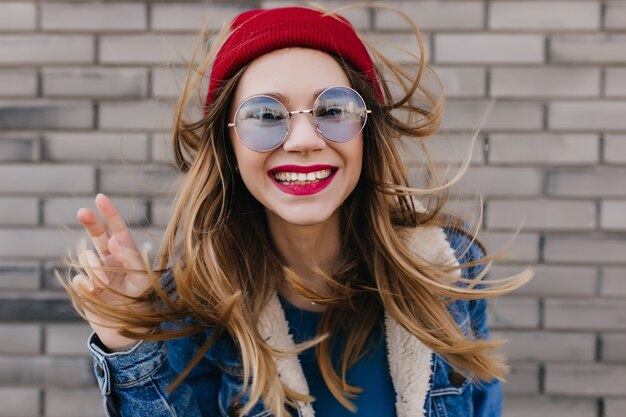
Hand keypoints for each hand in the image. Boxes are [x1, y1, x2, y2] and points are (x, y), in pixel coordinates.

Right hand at [72, 193, 152, 350]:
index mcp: (126, 254)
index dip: (109, 213)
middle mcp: (110, 259)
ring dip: (95, 270)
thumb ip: (130, 257)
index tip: (100, 198)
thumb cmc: (140, 302)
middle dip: (90, 222)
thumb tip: (113, 240)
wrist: (127, 328)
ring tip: (104, 285)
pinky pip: (80, 278)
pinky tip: (96, 294)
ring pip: (87, 258)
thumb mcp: (142, 278)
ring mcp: (96, 272)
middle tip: (83, 212)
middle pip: (96, 235)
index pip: (118, 229)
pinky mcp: (84, 286)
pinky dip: (87, 285)